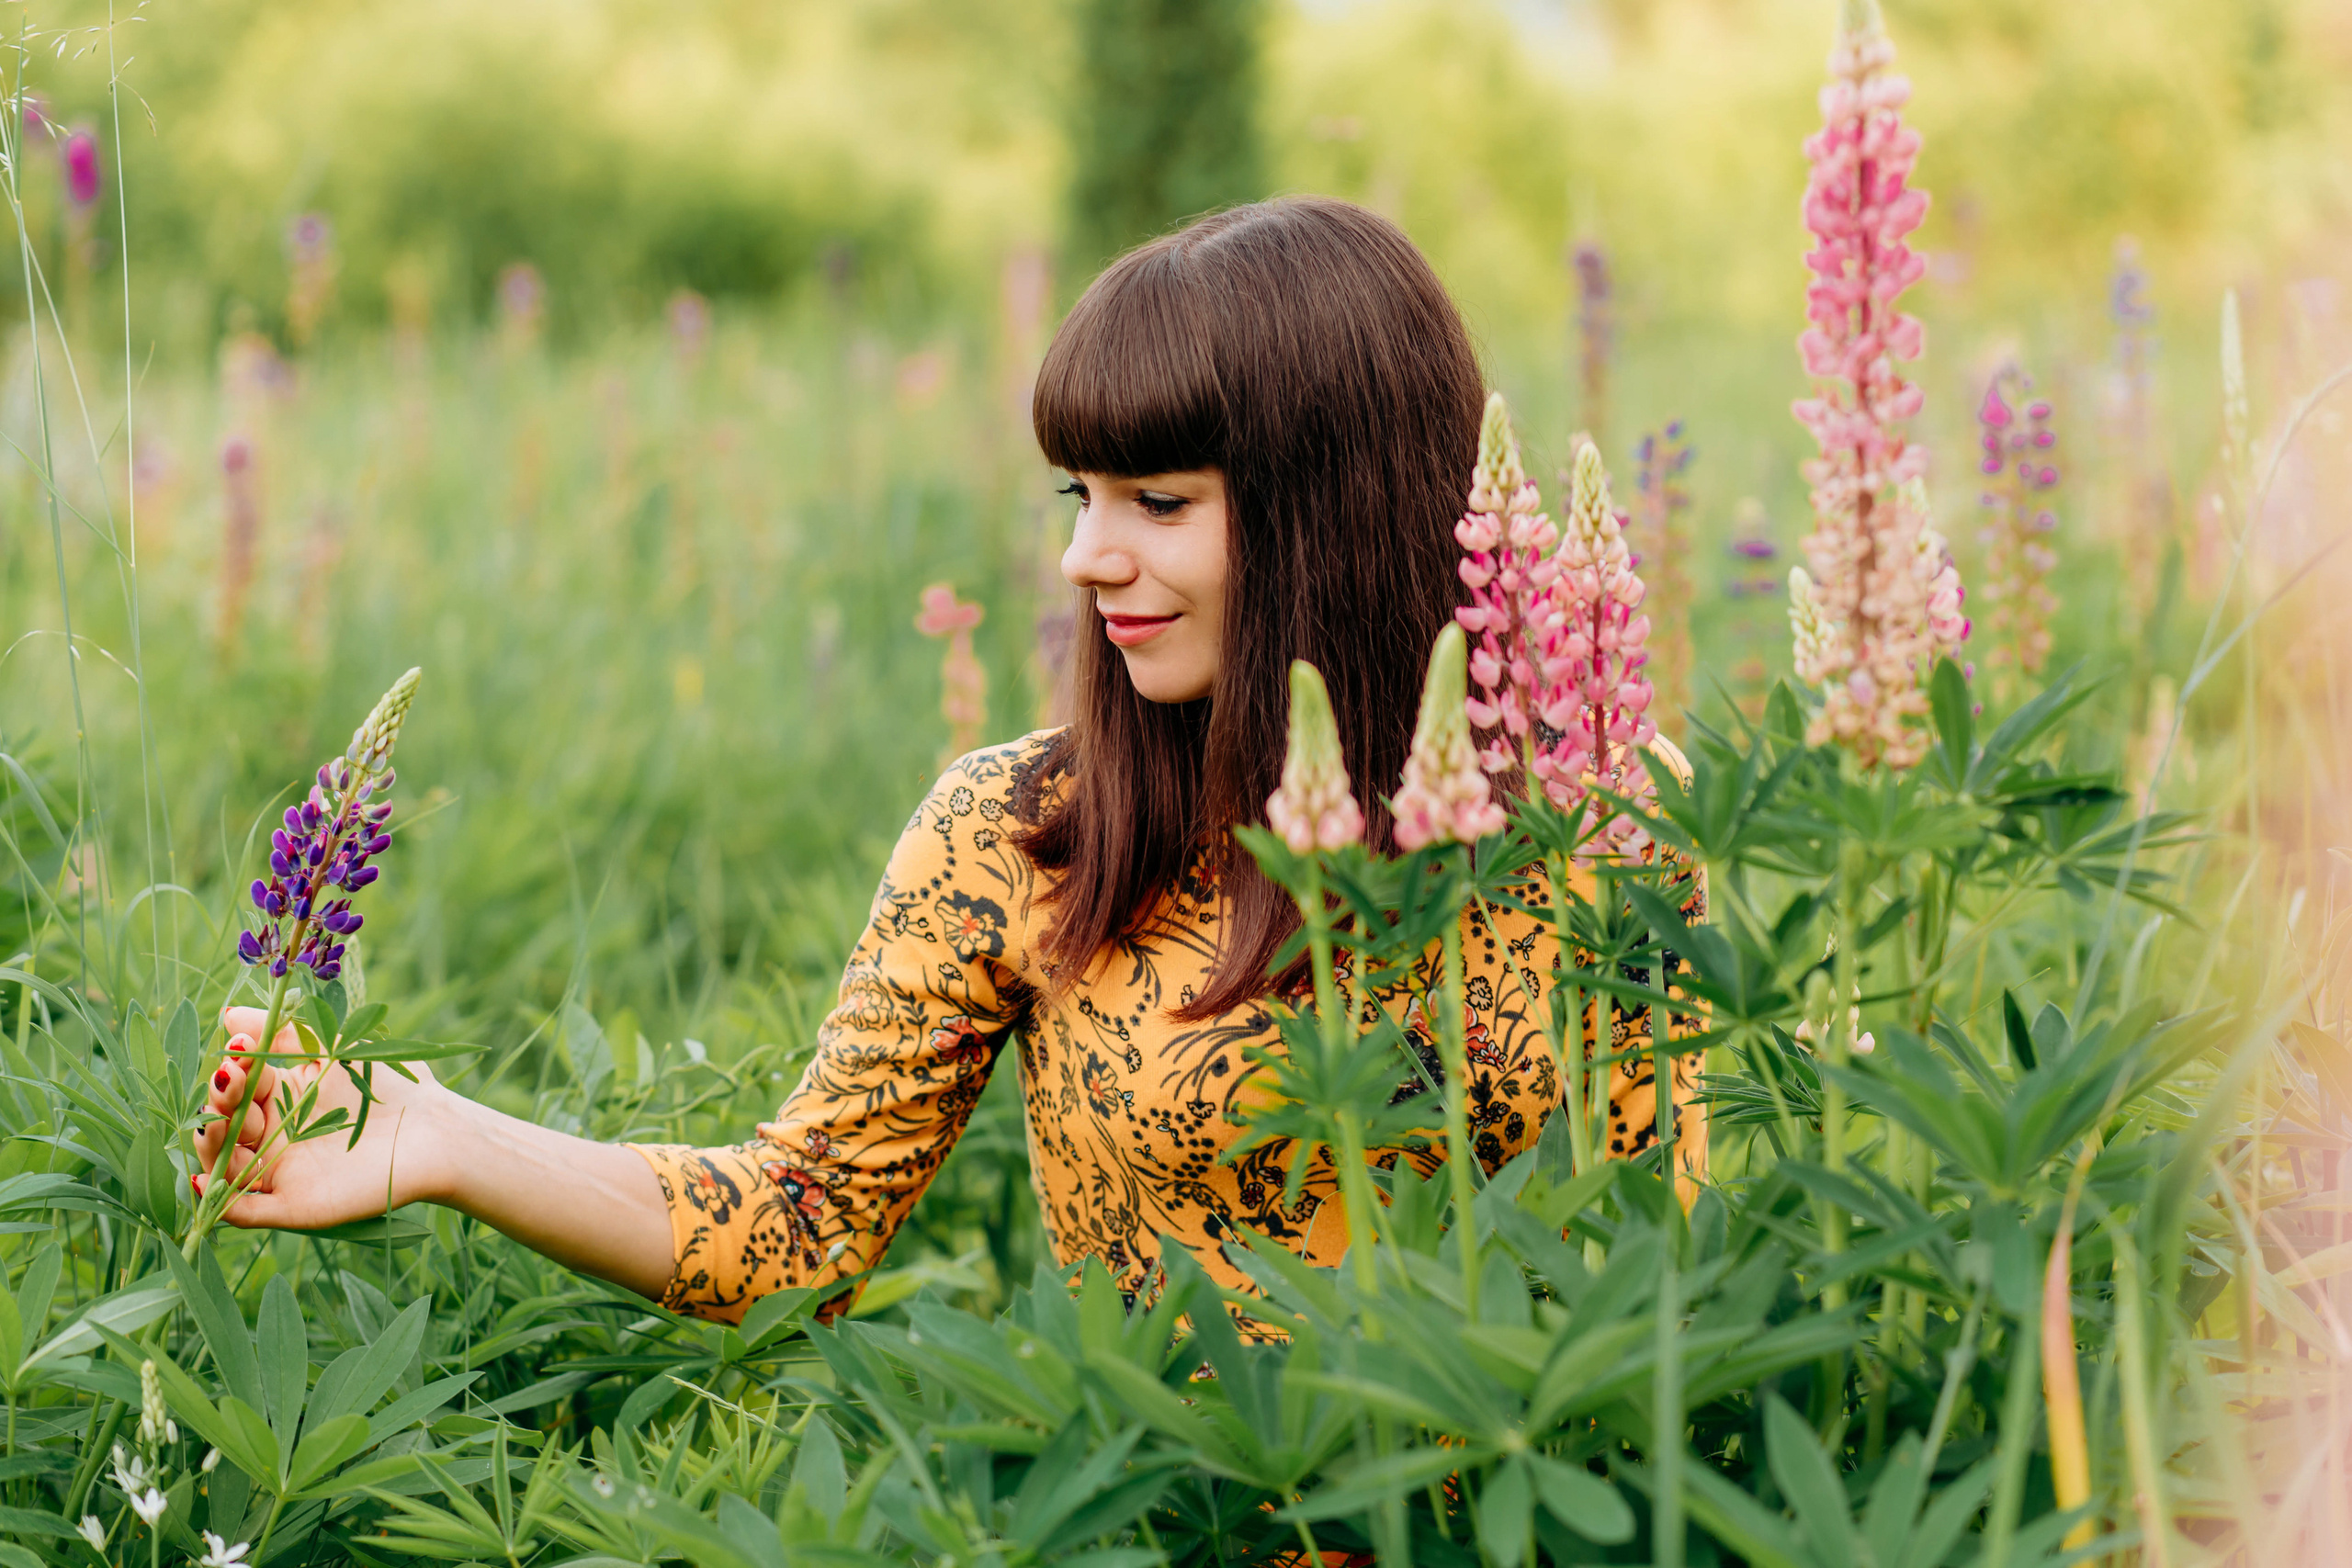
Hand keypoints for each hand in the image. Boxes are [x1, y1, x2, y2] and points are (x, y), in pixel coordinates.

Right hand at [192, 1006, 457, 1229]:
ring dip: (211, 1144)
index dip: (233, 1069)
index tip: (241, 1047)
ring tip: (219, 1120)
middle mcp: (272, 1138)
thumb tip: (228, 1014)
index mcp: (279, 1100)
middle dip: (219, 1102)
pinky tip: (204, 1182)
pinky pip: (244, 1211)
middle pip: (222, 1127)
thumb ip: (287, 1034)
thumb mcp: (336, 1051)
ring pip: (223, 1168)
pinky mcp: (293, 1206)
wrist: (435, 1130)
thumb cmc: (391, 1085)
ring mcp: (280, 1173)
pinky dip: (219, 1201)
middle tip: (231, 1078)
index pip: (238, 1087)